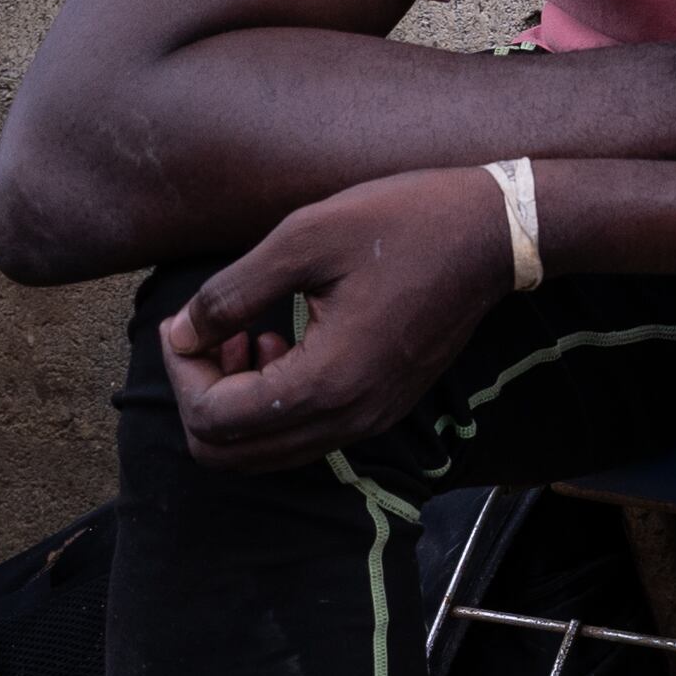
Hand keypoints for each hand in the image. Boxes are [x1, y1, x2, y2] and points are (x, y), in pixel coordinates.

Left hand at [158, 169, 512, 472]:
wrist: (495, 232)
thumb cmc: (405, 221)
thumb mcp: (306, 236)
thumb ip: (231, 293)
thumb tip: (181, 333)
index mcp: (327, 381)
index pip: (214, 418)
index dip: (183, 370)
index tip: (189, 319)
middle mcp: (348, 418)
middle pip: (228, 454)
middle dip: (200, 396)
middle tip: (210, 336)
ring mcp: (368, 419)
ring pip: (262, 454)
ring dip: (233, 405)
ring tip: (246, 336)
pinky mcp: (380, 408)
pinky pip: (300, 437)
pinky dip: (270, 407)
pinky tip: (281, 345)